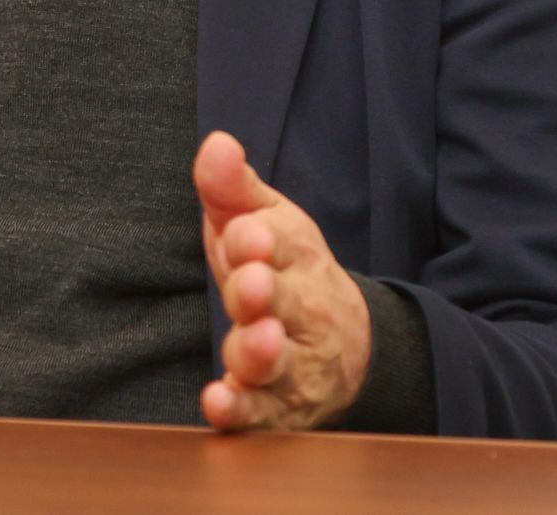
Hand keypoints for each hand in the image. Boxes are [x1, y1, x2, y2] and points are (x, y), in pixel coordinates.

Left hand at [193, 130, 370, 431]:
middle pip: (284, 302)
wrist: (341, 344)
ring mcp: (291, 363)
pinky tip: (218, 403)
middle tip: (251, 284)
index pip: (280, 244)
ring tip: (251, 343)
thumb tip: (215, 142)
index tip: (245, 233)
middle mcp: (301, 311)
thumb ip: (233, 188)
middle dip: (264, 293)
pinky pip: (260, 414)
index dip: (257, 240)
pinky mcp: (276, 409)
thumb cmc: (283, 270)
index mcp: (295, 257)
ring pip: (277, 361)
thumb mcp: (262, 222)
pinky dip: (241, 412)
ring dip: (261, 353)